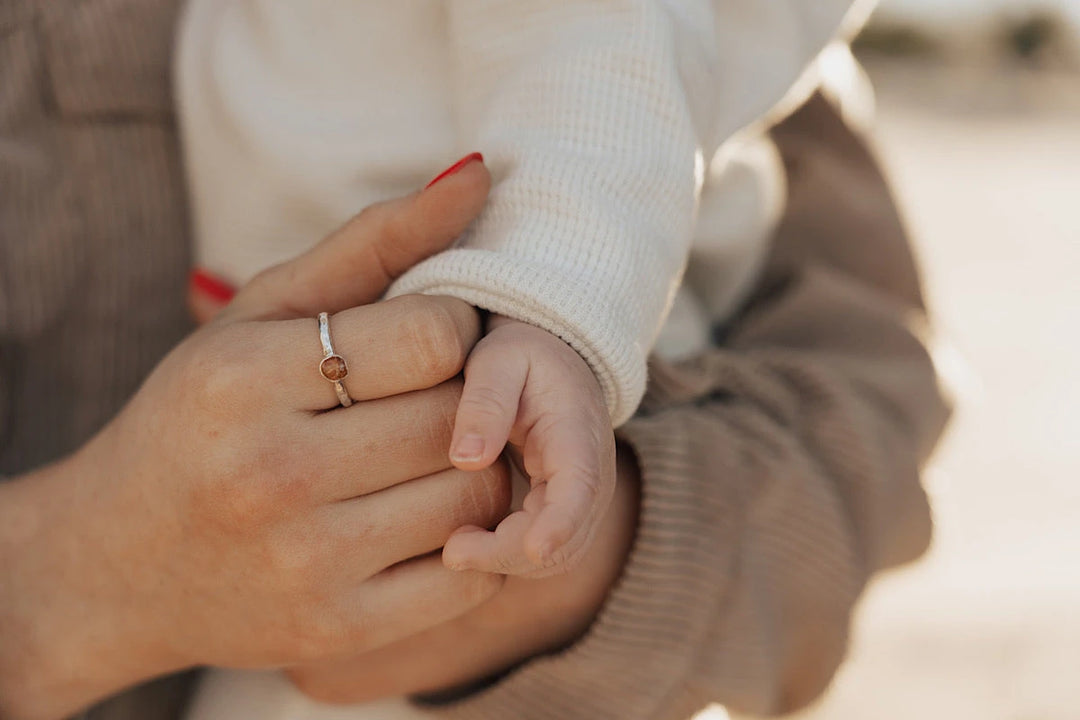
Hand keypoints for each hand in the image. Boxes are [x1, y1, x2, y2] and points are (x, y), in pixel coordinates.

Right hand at [0, 160, 505, 719]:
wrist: (117, 563)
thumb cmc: (198, 418)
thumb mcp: (260, 315)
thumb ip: (373, 241)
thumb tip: (480, 171)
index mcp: (247, 377)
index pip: (432, 337)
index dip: (456, 333)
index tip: (433, 343)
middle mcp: (274, 472)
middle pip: (458, 417)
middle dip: (470, 400)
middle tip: (442, 398)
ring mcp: (307, 562)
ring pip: (475, 495)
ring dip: (478, 469)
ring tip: (435, 455)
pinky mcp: (336, 631)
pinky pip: (467, 579)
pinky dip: (475, 544)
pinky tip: (433, 518)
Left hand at [441, 317, 616, 576]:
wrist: (556, 358)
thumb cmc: (522, 355)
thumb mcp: (498, 360)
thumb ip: (484, 404)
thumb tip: (466, 461)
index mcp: (578, 433)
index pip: (581, 488)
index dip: (560, 524)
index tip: (533, 551)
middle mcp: (593, 475)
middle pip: (567, 537)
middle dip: (511, 555)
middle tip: (451, 551)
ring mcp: (583, 498)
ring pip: (558, 554)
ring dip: (509, 562)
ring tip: (454, 548)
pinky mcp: (565, 511)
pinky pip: (547, 551)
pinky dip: (511, 558)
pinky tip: (470, 543)